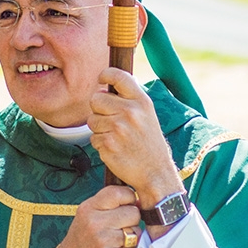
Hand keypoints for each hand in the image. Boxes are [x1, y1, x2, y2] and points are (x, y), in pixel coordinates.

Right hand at [36, 185, 140, 247]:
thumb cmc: (79, 242)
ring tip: (114, 242)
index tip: (128, 204)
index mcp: (88, 208)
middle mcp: (95, 222)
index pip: (120, 192)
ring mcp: (103, 240)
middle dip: (131, 220)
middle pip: (133, 212)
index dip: (130, 198)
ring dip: (130, 238)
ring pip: (135, 231)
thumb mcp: (86, 216)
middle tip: (119, 228)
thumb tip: (138, 201)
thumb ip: (108, 205)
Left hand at [88, 68, 183, 211]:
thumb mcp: (148, 115)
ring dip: (99, 129)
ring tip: (117, 137)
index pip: (119, 76)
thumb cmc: (149, 143)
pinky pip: (93, 138)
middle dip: (99, 109)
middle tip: (112, 121)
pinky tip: (115, 149)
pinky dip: (100, 144)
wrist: (155, 173)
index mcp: (142, 101)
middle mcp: (130, 112)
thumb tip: (103, 89)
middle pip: (96, 99)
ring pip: (91, 120)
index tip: (102, 79)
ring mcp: (118, 128)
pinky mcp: (108, 144)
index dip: (106, 74)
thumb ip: (129, 100)